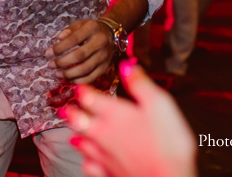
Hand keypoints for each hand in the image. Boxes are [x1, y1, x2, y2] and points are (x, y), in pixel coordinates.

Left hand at [45, 20, 114, 84]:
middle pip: (79, 55)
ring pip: (85, 69)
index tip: (47, 54)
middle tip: (50, 65)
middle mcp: (100, 42)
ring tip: (57, 74)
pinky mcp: (105, 67)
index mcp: (92, 28)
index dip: (59, 48)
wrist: (110, 34)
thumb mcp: (79, 24)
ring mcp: (104, 56)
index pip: (73, 39)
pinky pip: (92, 77)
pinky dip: (79, 81)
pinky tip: (69, 80)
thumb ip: (69, 30)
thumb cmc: (90, 29)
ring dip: (69, 74)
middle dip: (62, 62)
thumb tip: (58, 38)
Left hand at [64, 61, 195, 176]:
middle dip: (71, 113)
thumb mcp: (159, 104)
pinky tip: (87, 161)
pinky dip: (86, 162)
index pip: (90, 98)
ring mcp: (104, 156)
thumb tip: (127, 65)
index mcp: (114, 114)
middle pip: (79, 121)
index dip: (83, 90)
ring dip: (76, 136)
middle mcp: (104, 134)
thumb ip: (140, 84)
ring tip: (72, 133)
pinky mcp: (109, 174)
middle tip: (64, 109)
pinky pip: (89, 167)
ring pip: (82, 144)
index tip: (78, 87)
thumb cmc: (167, 143)